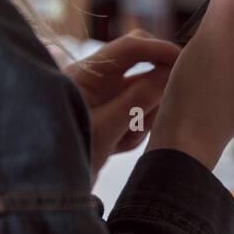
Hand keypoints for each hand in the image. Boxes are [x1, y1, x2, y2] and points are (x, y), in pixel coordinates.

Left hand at [62, 30, 178, 183]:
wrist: (49, 187)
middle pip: (140, 62)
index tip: (184, 62)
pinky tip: (118, 146)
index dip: (160, 49)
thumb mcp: (106, 128)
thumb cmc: (69, 153)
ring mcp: (103, 97)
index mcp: (88, 73)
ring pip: (144, 91)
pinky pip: (137, 113)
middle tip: (164, 104)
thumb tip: (168, 74)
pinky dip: (136, 129)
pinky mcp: (110, 114)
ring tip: (124, 140)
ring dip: (144, 115)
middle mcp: (97, 80)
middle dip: (155, 84)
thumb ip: (138, 99)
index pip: (131, 47)